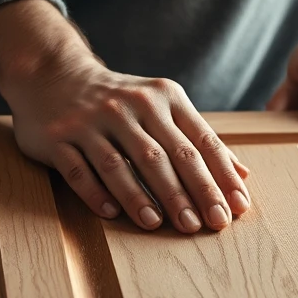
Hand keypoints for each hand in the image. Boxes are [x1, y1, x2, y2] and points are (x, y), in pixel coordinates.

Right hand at [0, 0, 249, 233]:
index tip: (237, 208)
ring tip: (159, 224)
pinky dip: (96, 192)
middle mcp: (129, 106)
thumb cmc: (121, 100)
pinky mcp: (58, 137)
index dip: (221, 177)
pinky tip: (112, 213)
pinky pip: (78, 169)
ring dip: (141, 196)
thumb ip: (201, 140)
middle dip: (190, 193)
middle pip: (165, 155)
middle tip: (208, 224)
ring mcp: (91, 121)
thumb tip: (242, 175)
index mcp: (163, 98)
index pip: (200, 142)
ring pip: (120, 164)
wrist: (54, 73)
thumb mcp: (165, 107)